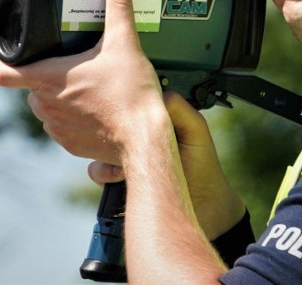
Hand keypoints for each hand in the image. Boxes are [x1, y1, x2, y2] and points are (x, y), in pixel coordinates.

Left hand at [0, 0, 166, 164]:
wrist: (145, 140)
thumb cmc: (131, 95)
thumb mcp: (125, 42)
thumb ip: (117, 3)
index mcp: (49, 79)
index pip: (2, 72)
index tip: (6, 49)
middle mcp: (46, 106)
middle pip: (30, 83)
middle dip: (46, 70)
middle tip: (69, 57)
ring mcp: (57, 128)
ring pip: (46, 104)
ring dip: (59, 93)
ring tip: (86, 80)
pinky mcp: (71, 144)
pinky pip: (62, 125)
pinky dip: (74, 115)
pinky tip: (96, 105)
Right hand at [88, 91, 246, 240]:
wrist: (204, 207)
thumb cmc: (202, 163)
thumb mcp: (195, 127)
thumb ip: (177, 106)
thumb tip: (152, 93)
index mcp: (150, 124)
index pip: (127, 106)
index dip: (123, 104)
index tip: (125, 107)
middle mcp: (134, 140)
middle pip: (107, 125)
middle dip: (110, 129)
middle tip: (125, 138)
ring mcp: (124, 161)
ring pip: (97, 148)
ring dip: (105, 152)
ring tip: (124, 163)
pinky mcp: (117, 183)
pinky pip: (98, 172)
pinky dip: (104, 173)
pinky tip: (121, 177)